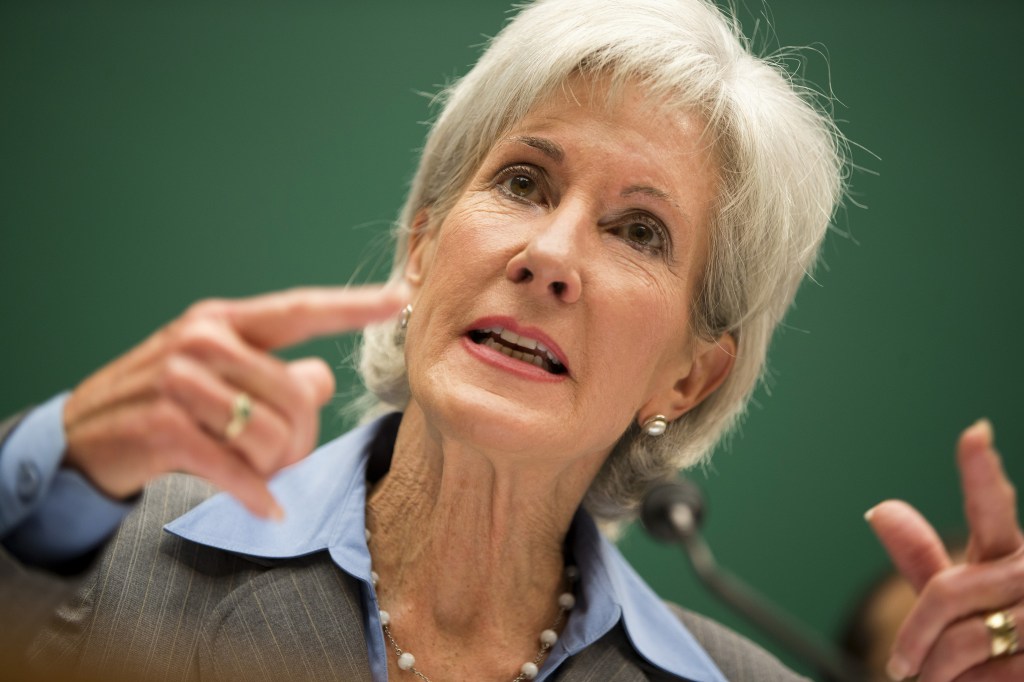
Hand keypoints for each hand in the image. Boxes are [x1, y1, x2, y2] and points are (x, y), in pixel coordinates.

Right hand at [62, 285, 405, 518]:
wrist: (81, 436)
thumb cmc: (163, 401)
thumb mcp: (217, 375)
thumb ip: (276, 374)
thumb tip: (325, 376)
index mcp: (223, 321)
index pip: (298, 310)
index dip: (351, 308)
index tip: (399, 297)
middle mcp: (202, 340)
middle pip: (296, 397)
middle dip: (300, 441)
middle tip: (281, 460)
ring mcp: (179, 380)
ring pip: (271, 435)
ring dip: (273, 468)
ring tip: (253, 472)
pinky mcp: (163, 426)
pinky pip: (237, 469)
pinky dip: (257, 495)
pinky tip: (268, 509)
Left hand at [868, 420, 1023, 680]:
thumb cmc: (991, 644)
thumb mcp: (954, 602)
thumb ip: (921, 559)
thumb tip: (878, 510)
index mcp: (1008, 552)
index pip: (991, 508)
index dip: (981, 473)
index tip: (974, 433)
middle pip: (948, 593)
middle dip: (916, 635)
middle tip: (899, 668)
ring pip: (965, 637)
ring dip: (936, 669)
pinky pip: (986, 672)